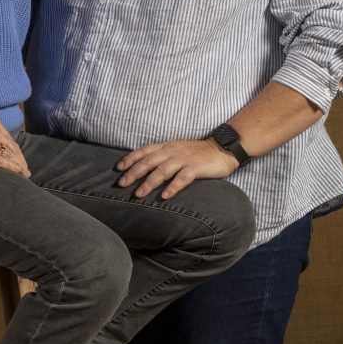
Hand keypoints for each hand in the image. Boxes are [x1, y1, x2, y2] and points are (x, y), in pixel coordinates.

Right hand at [0, 115, 29, 176]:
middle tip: (26, 171)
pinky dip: (10, 167)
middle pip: (12, 147)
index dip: (18, 152)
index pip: (11, 139)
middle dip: (21, 160)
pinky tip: (18, 172)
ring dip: (18, 166)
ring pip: (8, 154)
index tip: (22, 162)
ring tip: (24, 175)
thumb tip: (0, 147)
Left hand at [115, 138, 237, 198]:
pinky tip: (164, 196)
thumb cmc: (199, 153)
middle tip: (122, 184)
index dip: (131, 158)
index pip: (145, 150)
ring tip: (138, 194)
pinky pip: (182, 178)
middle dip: (134, 172)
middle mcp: (173, 151)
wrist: (223, 149)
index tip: (119, 168)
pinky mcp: (196, 168)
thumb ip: (164, 157)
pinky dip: (172, 187)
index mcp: (168, 147)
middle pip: (149, 161)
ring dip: (149, 183)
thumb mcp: (178, 150)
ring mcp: (185, 159)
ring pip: (162, 170)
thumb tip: (146, 168)